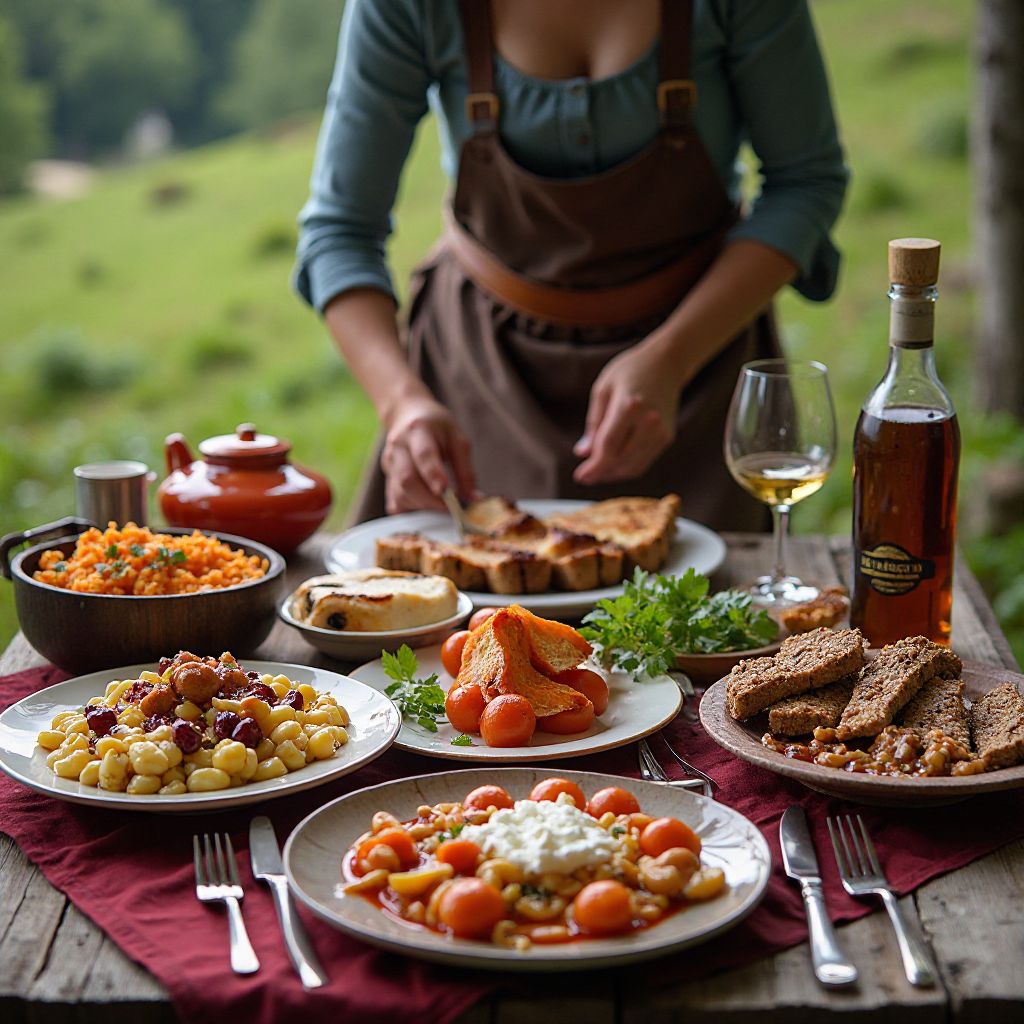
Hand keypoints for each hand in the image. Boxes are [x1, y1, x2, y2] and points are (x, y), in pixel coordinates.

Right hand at [380, 396, 475, 513]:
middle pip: (407, 480)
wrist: (406, 414)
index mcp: (418, 431)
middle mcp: (398, 447)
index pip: (424, 456)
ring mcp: (389, 463)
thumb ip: (465, 470)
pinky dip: (412, 511)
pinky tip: (426, 508)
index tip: (447, 493)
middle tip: (452, 509)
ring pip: (400, 495)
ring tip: (442, 507)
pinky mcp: (387, 477)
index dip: (434, 476)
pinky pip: (395, 502)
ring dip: (423, 507)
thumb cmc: (436, 426)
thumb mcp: (457, 439)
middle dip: (430, 500)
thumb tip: (474, 500)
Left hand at [573, 340, 680, 485]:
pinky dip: (627, 468)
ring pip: (633, 466)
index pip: (608, 446)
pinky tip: (613, 466)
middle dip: (601, 473)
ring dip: (613, 474)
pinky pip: (644, 462)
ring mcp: (661, 432)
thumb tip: (583, 453)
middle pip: (620, 460)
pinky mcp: (667, 437)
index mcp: (630, 406)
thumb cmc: (630, 371)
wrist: (666, 364)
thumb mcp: (603, 390)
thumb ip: (593, 424)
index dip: (593, 466)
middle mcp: (649, 422)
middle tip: (585, 476)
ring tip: (597, 473)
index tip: (579, 476)